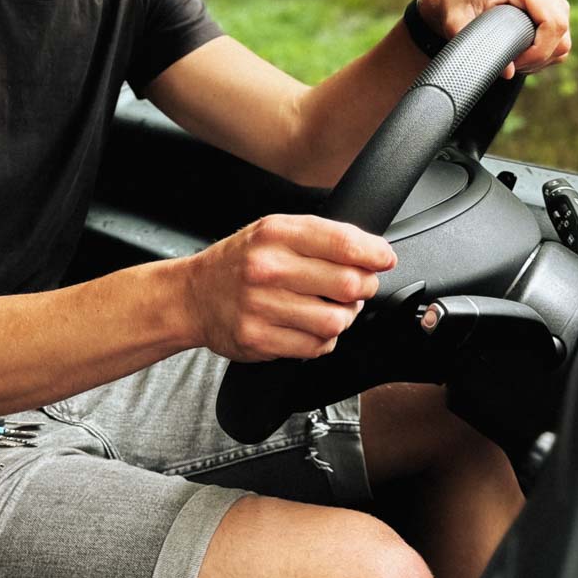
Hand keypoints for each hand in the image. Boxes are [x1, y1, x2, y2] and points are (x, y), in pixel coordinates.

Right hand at [180, 214, 396, 361]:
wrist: (193, 296)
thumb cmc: (240, 262)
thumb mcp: (274, 231)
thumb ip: (321, 237)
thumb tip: (373, 253)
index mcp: (276, 233)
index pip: (343, 243)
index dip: (375, 254)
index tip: (384, 260)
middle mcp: (268, 268)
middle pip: (348, 284)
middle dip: (363, 288)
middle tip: (356, 287)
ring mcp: (262, 306)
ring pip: (337, 320)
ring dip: (344, 317)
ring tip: (332, 308)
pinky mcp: (259, 339)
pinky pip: (317, 346)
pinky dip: (323, 339)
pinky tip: (309, 326)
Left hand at [419, 0, 571, 78]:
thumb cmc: (455, 4)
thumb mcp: (455, 24)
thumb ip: (478, 47)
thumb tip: (508, 73)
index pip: (553, 23)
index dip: (539, 51)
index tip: (516, 64)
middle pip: (561, 30)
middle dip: (540, 56)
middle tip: (513, 65)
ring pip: (564, 33)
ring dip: (544, 54)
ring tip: (516, 59)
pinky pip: (562, 31)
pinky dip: (547, 47)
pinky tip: (524, 51)